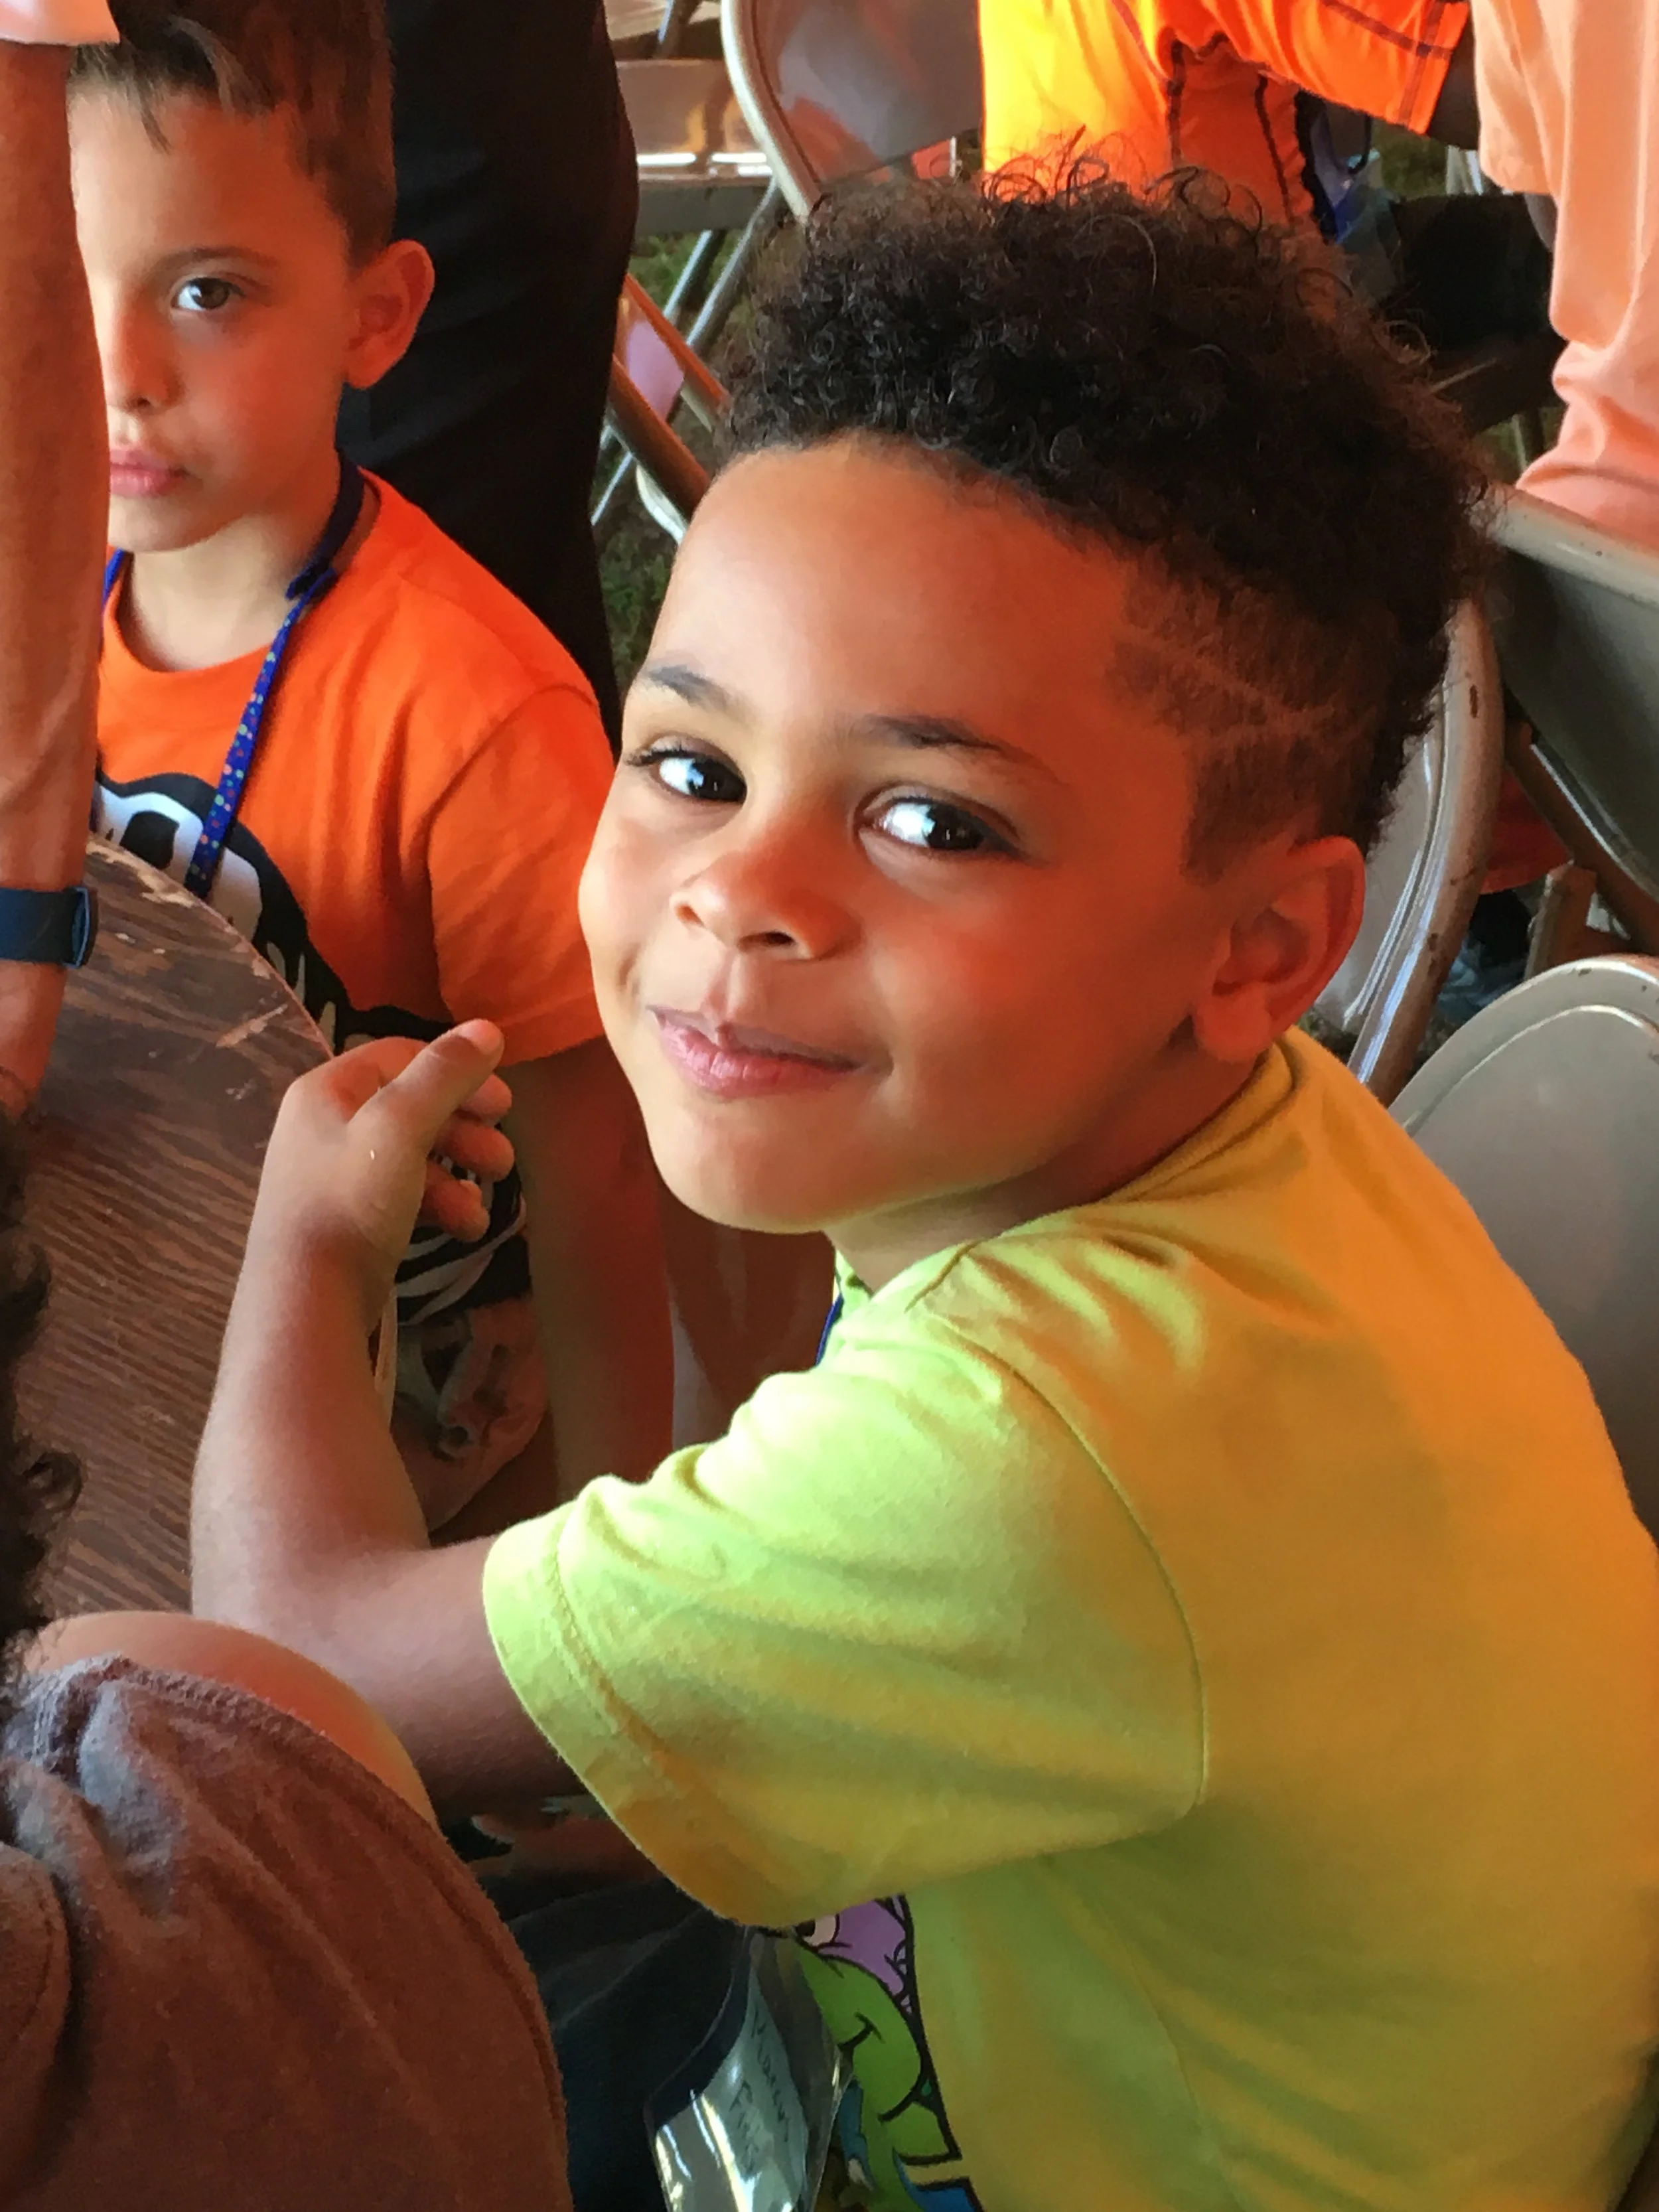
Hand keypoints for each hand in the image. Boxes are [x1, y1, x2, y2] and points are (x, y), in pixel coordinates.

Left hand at [249, 1022, 514, 1326]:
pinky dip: (440, 1205)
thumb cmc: (351, 1201)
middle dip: (466, 1130)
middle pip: (412, 1108)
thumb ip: (444, 1076)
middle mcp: (326, 1124)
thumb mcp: (400, 1127)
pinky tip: (466, 1228)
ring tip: (489, 1201)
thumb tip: (488, 1030)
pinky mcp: (349, 1219)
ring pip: (414, 1156)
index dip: (457, 1073)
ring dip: (460, 1174)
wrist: (306, 1301)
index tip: (504, 1103)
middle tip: (505, 1158)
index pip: (401, 1057)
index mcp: (328, 1090)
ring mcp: (335, 1175)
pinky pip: (403, 1195)